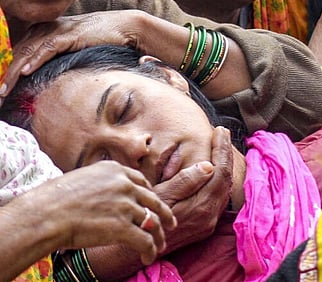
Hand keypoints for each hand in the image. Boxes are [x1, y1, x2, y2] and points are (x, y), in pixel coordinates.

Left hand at [0, 11, 145, 99]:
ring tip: (5, 90)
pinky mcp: (70, 34)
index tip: (3, 93)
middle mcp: (46, 29)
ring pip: (28, 51)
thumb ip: (58, 59)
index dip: (7, 72)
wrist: (125, 27)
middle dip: (6, 76)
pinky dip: (35, 60)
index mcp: (43, 32)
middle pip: (18, 53)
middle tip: (0, 97)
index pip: (18, 53)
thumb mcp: (73, 50)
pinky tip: (26, 72)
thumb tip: (47, 79)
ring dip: (14, 72)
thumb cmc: (102, 40)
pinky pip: (48, 48)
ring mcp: (58, 30)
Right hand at [42, 161, 173, 263]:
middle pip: (153, 201)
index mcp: (114, 170)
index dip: (150, 196)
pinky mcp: (124, 227)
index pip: (141, 182)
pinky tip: (147, 257)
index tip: (154, 205)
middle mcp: (124, 185)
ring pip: (153, 222)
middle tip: (170, 224)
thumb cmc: (53, 200)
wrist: (44, 215)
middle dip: (164, 214)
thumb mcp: (81, 179)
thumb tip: (104, 195)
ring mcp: (126, 205)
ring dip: (158, 236)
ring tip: (159, 246)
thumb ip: (100, 184)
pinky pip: (145, 240)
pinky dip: (150, 250)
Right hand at [152, 126, 233, 253]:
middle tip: (221, 134)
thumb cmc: (143, 218)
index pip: (220, 172)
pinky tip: (213, 169)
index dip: (222, 149)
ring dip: (223, 166)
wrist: (136, 248)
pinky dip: (219, 179)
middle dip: (225, 154)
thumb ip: (184, 181)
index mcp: (201, 206)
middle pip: (226, 179)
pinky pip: (219, 197)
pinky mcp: (206, 225)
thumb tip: (209, 165)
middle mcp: (210, 215)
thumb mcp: (160, 196)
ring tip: (219, 146)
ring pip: (224, 188)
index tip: (220, 131)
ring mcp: (209, 222)